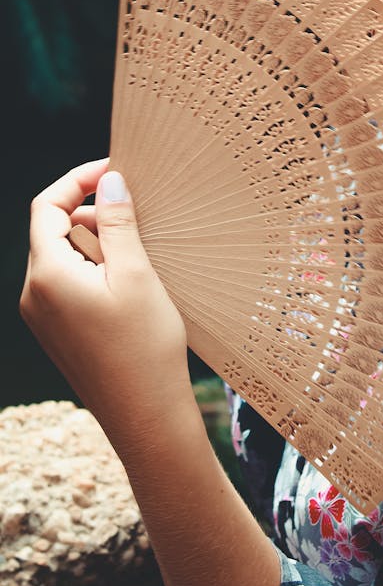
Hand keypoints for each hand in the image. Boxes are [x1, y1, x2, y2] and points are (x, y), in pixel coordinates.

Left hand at [20, 159, 192, 447]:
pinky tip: (130, 283)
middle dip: (93, 213)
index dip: (77, 179)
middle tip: (139, 213)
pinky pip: (69, 283)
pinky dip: (96, 269)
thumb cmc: (144, 346)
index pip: (46, 207)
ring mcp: (43, 317)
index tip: (114, 169)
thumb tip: (109, 180)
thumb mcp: (136, 274)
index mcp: (47, 275)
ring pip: (64, 257)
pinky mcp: (58, 332)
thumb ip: (118, 222)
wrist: (145, 416)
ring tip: (140, 255)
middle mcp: (34, 294)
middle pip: (54, 230)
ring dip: (98, 243)